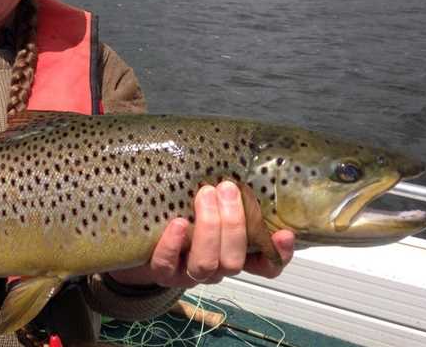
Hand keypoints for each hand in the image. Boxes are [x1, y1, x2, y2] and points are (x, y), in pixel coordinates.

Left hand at [107, 181, 294, 287]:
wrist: (140, 231)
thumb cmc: (183, 204)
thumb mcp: (210, 196)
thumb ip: (229, 188)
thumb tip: (245, 154)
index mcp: (234, 250)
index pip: (267, 263)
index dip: (278, 253)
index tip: (285, 232)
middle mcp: (215, 265)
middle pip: (235, 261)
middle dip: (233, 224)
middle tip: (226, 187)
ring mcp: (188, 271)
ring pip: (207, 265)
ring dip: (209, 229)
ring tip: (203, 194)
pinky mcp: (161, 271)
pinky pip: (168, 265)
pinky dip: (174, 245)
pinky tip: (178, 223)